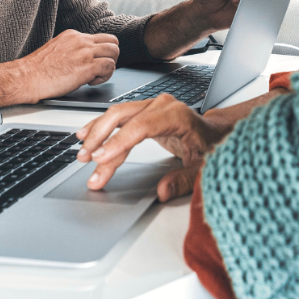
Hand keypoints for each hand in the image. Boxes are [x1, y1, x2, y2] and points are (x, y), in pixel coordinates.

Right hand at [0, 30, 118, 104]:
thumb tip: (82, 58)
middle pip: (112, 42)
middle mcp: (81, 40)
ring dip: (109, 67)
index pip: (100, 37)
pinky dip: (105, 76)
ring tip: (95, 76)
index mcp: (73, 35)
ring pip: (114, 52)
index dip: (100, 52)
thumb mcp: (56, 50)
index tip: (93, 62)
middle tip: (99, 69)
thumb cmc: (36, 70)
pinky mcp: (87, 66)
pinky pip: (109, 66)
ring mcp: (85, 52)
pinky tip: (91, 82)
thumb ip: (72, 49)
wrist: (26, 78)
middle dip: (110, 57)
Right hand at [76, 94, 230, 201]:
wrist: (216, 132)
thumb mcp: (203, 166)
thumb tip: (163, 192)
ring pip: (116, 116)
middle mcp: (161, 105)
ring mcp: (151, 106)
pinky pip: (119, 117)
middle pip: (122, 117)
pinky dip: (102, 127)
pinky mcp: (145, 111)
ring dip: (97, 134)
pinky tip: (87, 134)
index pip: (140, 126)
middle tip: (85, 161)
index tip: (100, 158)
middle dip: (100, 140)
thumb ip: (184, 180)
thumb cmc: (212, 145)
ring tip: (82, 153)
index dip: (117, 142)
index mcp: (175, 115)